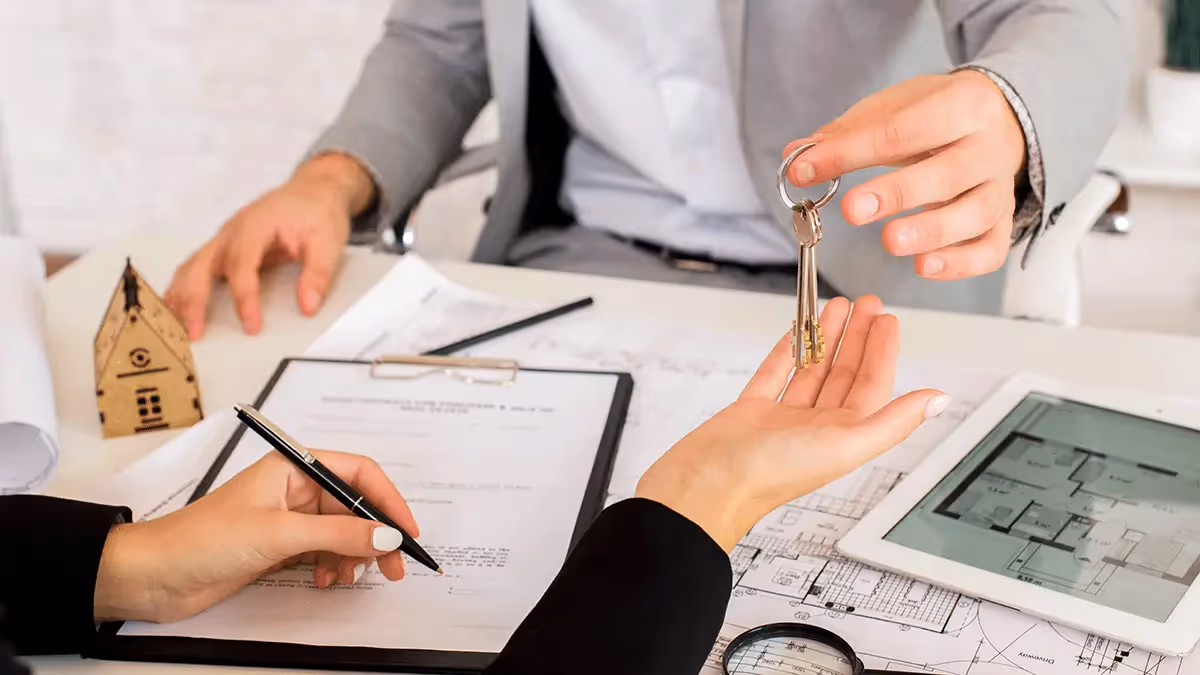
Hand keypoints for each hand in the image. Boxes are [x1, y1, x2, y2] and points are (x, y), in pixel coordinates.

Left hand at [93, 450, 416, 622]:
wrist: (154, 575)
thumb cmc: (202, 539)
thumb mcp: (280, 534)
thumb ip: (339, 535)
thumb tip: (386, 536)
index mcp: (294, 467)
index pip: (358, 473)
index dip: (388, 500)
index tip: (407, 531)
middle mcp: (294, 488)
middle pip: (354, 506)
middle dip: (374, 537)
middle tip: (392, 568)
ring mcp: (287, 518)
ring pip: (341, 532)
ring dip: (352, 557)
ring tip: (348, 579)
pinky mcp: (279, 545)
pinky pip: (323, 551)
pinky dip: (332, 567)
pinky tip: (325, 581)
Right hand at [164, 153, 375, 338]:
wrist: (312, 192)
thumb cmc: (316, 213)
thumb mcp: (327, 242)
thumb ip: (317, 274)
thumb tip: (307, 306)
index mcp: (255, 226)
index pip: (241, 265)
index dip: (244, 298)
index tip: (252, 326)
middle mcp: (231, 232)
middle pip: (201, 266)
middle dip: (193, 301)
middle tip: (194, 334)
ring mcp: (223, 240)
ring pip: (191, 268)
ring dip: (180, 298)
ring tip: (176, 330)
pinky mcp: (223, 249)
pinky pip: (195, 270)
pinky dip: (183, 291)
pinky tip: (177, 312)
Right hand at [635, 296, 948, 551]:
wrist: (703, 486)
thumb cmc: (768, 477)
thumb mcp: (843, 445)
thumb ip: (893, 422)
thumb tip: (938, 400)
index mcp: (842, 439)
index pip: (873, 387)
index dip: (883, 352)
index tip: (888, 320)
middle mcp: (815, 429)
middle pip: (845, 375)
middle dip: (858, 338)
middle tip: (868, 304)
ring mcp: (781, 420)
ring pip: (812, 370)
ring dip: (826, 338)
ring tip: (837, 306)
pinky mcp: (749, 411)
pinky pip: (774, 373)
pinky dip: (787, 350)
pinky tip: (796, 331)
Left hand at [785, 70, 1025, 280]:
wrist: (998, 119)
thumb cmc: (935, 115)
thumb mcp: (892, 108)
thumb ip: (844, 135)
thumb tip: (794, 158)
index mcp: (963, 104)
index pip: (903, 129)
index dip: (851, 152)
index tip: (805, 170)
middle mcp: (989, 147)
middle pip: (948, 173)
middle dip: (897, 193)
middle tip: (853, 210)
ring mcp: (1000, 187)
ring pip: (976, 214)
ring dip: (931, 231)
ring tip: (890, 242)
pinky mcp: (1003, 222)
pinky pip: (991, 249)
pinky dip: (960, 263)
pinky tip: (924, 266)